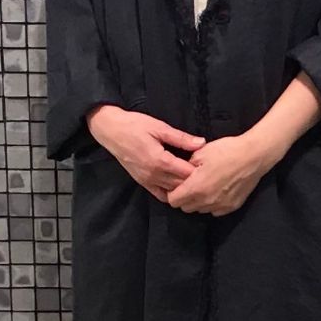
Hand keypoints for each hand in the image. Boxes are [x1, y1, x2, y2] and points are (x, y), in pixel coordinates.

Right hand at [86, 105, 206, 203]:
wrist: (111, 131)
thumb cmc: (135, 125)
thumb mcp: (159, 127)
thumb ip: (181, 138)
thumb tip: (202, 143)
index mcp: (160, 160)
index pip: (186, 173)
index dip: (200, 170)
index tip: (209, 165)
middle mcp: (154, 174)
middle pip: (181, 185)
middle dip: (194, 181)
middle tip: (206, 174)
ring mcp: (147, 180)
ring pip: (172, 192)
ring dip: (184, 188)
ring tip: (196, 181)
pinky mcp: (142, 182)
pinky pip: (160, 195)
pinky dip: (171, 194)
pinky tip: (180, 189)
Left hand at [165, 132, 274, 216]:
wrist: (253, 156)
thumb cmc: (227, 151)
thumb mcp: (201, 152)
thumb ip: (186, 166)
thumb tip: (181, 173)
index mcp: (196, 187)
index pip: (173, 201)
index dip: (172, 193)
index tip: (176, 185)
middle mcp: (206, 201)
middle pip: (185, 208)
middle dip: (184, 198)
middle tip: (190, 184)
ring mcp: (220, 206)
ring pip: (200, 210)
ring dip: (198, 201)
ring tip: (205, 187)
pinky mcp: (232, 207)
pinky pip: (215, 211)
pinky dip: (212, 204)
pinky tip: (217, 191)